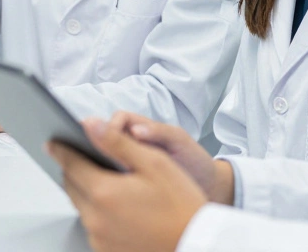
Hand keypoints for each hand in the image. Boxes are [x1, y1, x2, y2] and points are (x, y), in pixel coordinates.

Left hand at [48, 117, 205, 251]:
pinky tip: (119, 205)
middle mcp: (95, 218)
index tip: (53, 140)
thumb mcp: (154, 163)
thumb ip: (117, 141)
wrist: (196, 245)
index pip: (69, 164)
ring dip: (87, 190)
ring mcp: (99, 238)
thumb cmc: (182, 204)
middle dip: (75, 168)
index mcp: (103, 192)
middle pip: (72, 185)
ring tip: (108, 180)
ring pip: (82, 206)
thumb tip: (89, 124)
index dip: (60, 148)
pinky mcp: (106, 251)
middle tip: (85, 157)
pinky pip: (93, 224)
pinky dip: (99, 211)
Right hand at [108, 111, 233, 203]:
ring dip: (101, 163)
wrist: (207, 187)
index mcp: (144, 129)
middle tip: (100, 161)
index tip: (109, 141)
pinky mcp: (130, 181)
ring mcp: (131, 162)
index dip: (111, 127)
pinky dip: (108, 179)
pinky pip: (113, 176)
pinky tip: (110, 187)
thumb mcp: (181, 142)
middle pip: (107, 137)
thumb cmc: (194, 160)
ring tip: (102, 175)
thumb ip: (160, 132)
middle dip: (100, 145)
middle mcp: (133, 144)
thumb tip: (135, 130)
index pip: (118, 119)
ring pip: (106, 156)